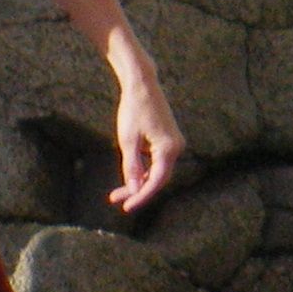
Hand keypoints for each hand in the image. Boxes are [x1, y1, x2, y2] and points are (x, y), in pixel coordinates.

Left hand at [104, 45, 186, 214]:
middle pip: (157, 178)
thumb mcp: (127, 140)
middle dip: (137, 190)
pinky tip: (130, 175)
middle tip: (115, 199)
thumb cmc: (133, 109)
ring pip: (157, 171)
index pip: (156, 181)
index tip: (126, 207)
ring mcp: (175, 144)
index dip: (141, 196)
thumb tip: (134, 190)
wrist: (142, 84)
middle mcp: (177, 148)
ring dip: (140, 181)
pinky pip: (158, 161)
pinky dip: (144, 169)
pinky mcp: (169, 140)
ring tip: (118, 192)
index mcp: (168, 148)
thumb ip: (131, 167)